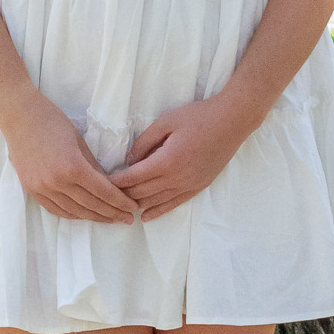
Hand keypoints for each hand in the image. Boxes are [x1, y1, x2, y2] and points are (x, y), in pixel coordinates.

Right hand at [0, 90, 136, 222]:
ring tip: (109, 219)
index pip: (103, 192)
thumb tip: (108, 186)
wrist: (18, 116)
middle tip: (127, 219)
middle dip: (112, 214)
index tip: (132, 209)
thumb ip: (93, 167)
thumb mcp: (79, 141)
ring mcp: (42, 189)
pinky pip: (56, 210)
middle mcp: (57, 182)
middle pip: (90, 206)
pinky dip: (72, 215)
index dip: (120, 203)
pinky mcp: (32, 190)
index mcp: (73, 167)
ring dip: (94, 217)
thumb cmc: (52, 121)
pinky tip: (84, 215)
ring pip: (74, 212)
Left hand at [110, 97, 252, 219]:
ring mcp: (189, 184)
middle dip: (122, 194)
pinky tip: (145, 217)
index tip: (101, 183)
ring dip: (137, 204)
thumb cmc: (198, 117)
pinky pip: (174, 204)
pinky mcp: (198, 187)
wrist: (232, 122)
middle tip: (105, 195)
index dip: (116, 182)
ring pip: (156, 201)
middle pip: (142, 192)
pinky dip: (158, 211)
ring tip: (120, 207)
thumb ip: (144, 142)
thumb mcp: (166, 122)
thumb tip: (129, 160)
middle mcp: (178, 177)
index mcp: (167, 160)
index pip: (134, 177)